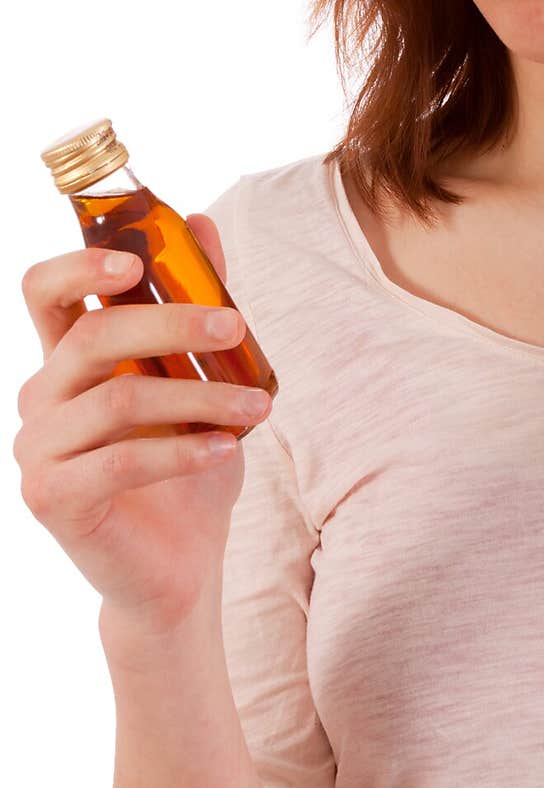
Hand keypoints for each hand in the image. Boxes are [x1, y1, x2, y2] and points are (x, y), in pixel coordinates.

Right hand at [14, 214, 271, 636]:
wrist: (179, 566)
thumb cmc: (185, 463)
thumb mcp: (199, 377)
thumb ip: (193, 302)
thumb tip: (198, 221)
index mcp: (68, 359)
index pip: (45, 289)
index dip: (79, 265)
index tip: (135, 261)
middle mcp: (42, 397)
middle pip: (93, 336)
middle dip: (172, 323)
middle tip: (236, 327)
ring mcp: (38, 449)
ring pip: (120, 400)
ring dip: (201, 397)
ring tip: (260, 407)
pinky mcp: (52, 498)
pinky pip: (121, 461)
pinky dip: (183, 451)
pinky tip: (228, 448)